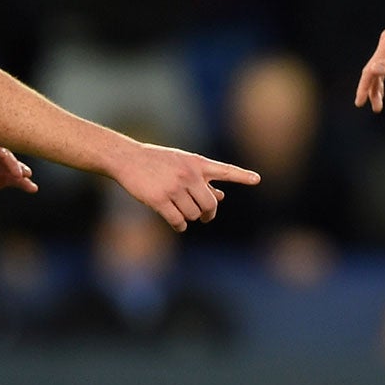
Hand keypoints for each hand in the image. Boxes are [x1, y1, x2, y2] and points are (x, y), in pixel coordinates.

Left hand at [0, 136, 36, 197]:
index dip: (2, 154)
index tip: (8, 164)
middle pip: (5, 153)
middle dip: (14, 162)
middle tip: (22, 174)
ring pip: (11, 165)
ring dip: (20, 171)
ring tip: (27, 179)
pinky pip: (12, 178)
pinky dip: (22, 182)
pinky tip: (32, 188)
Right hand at [112, 143, 259, 230]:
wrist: (127, 158)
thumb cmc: (158, 161)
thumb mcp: (183, 164)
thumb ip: (203, 179)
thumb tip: (221, 196)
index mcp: (197, 163)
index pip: (224, 170)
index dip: (241, 176)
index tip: (257, 179)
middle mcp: (189, 174)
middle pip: (210, 204)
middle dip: (208, 214)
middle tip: (205, 217)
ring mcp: (175, 187)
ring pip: (193, 214)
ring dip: (190, 218)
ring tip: (182, 213)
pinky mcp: (159, 199)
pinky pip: (178, 221)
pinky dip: (180, 226)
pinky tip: (178, 224)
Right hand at [354, 16, 384, 112]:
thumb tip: (372, 70)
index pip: (369, 71)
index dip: (363, 88)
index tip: (359, 103)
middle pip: (372, 69)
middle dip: (371, 90)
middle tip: (376, 108)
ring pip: (379, 64)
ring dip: (378, 83)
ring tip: (380, 100)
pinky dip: (384, 72)